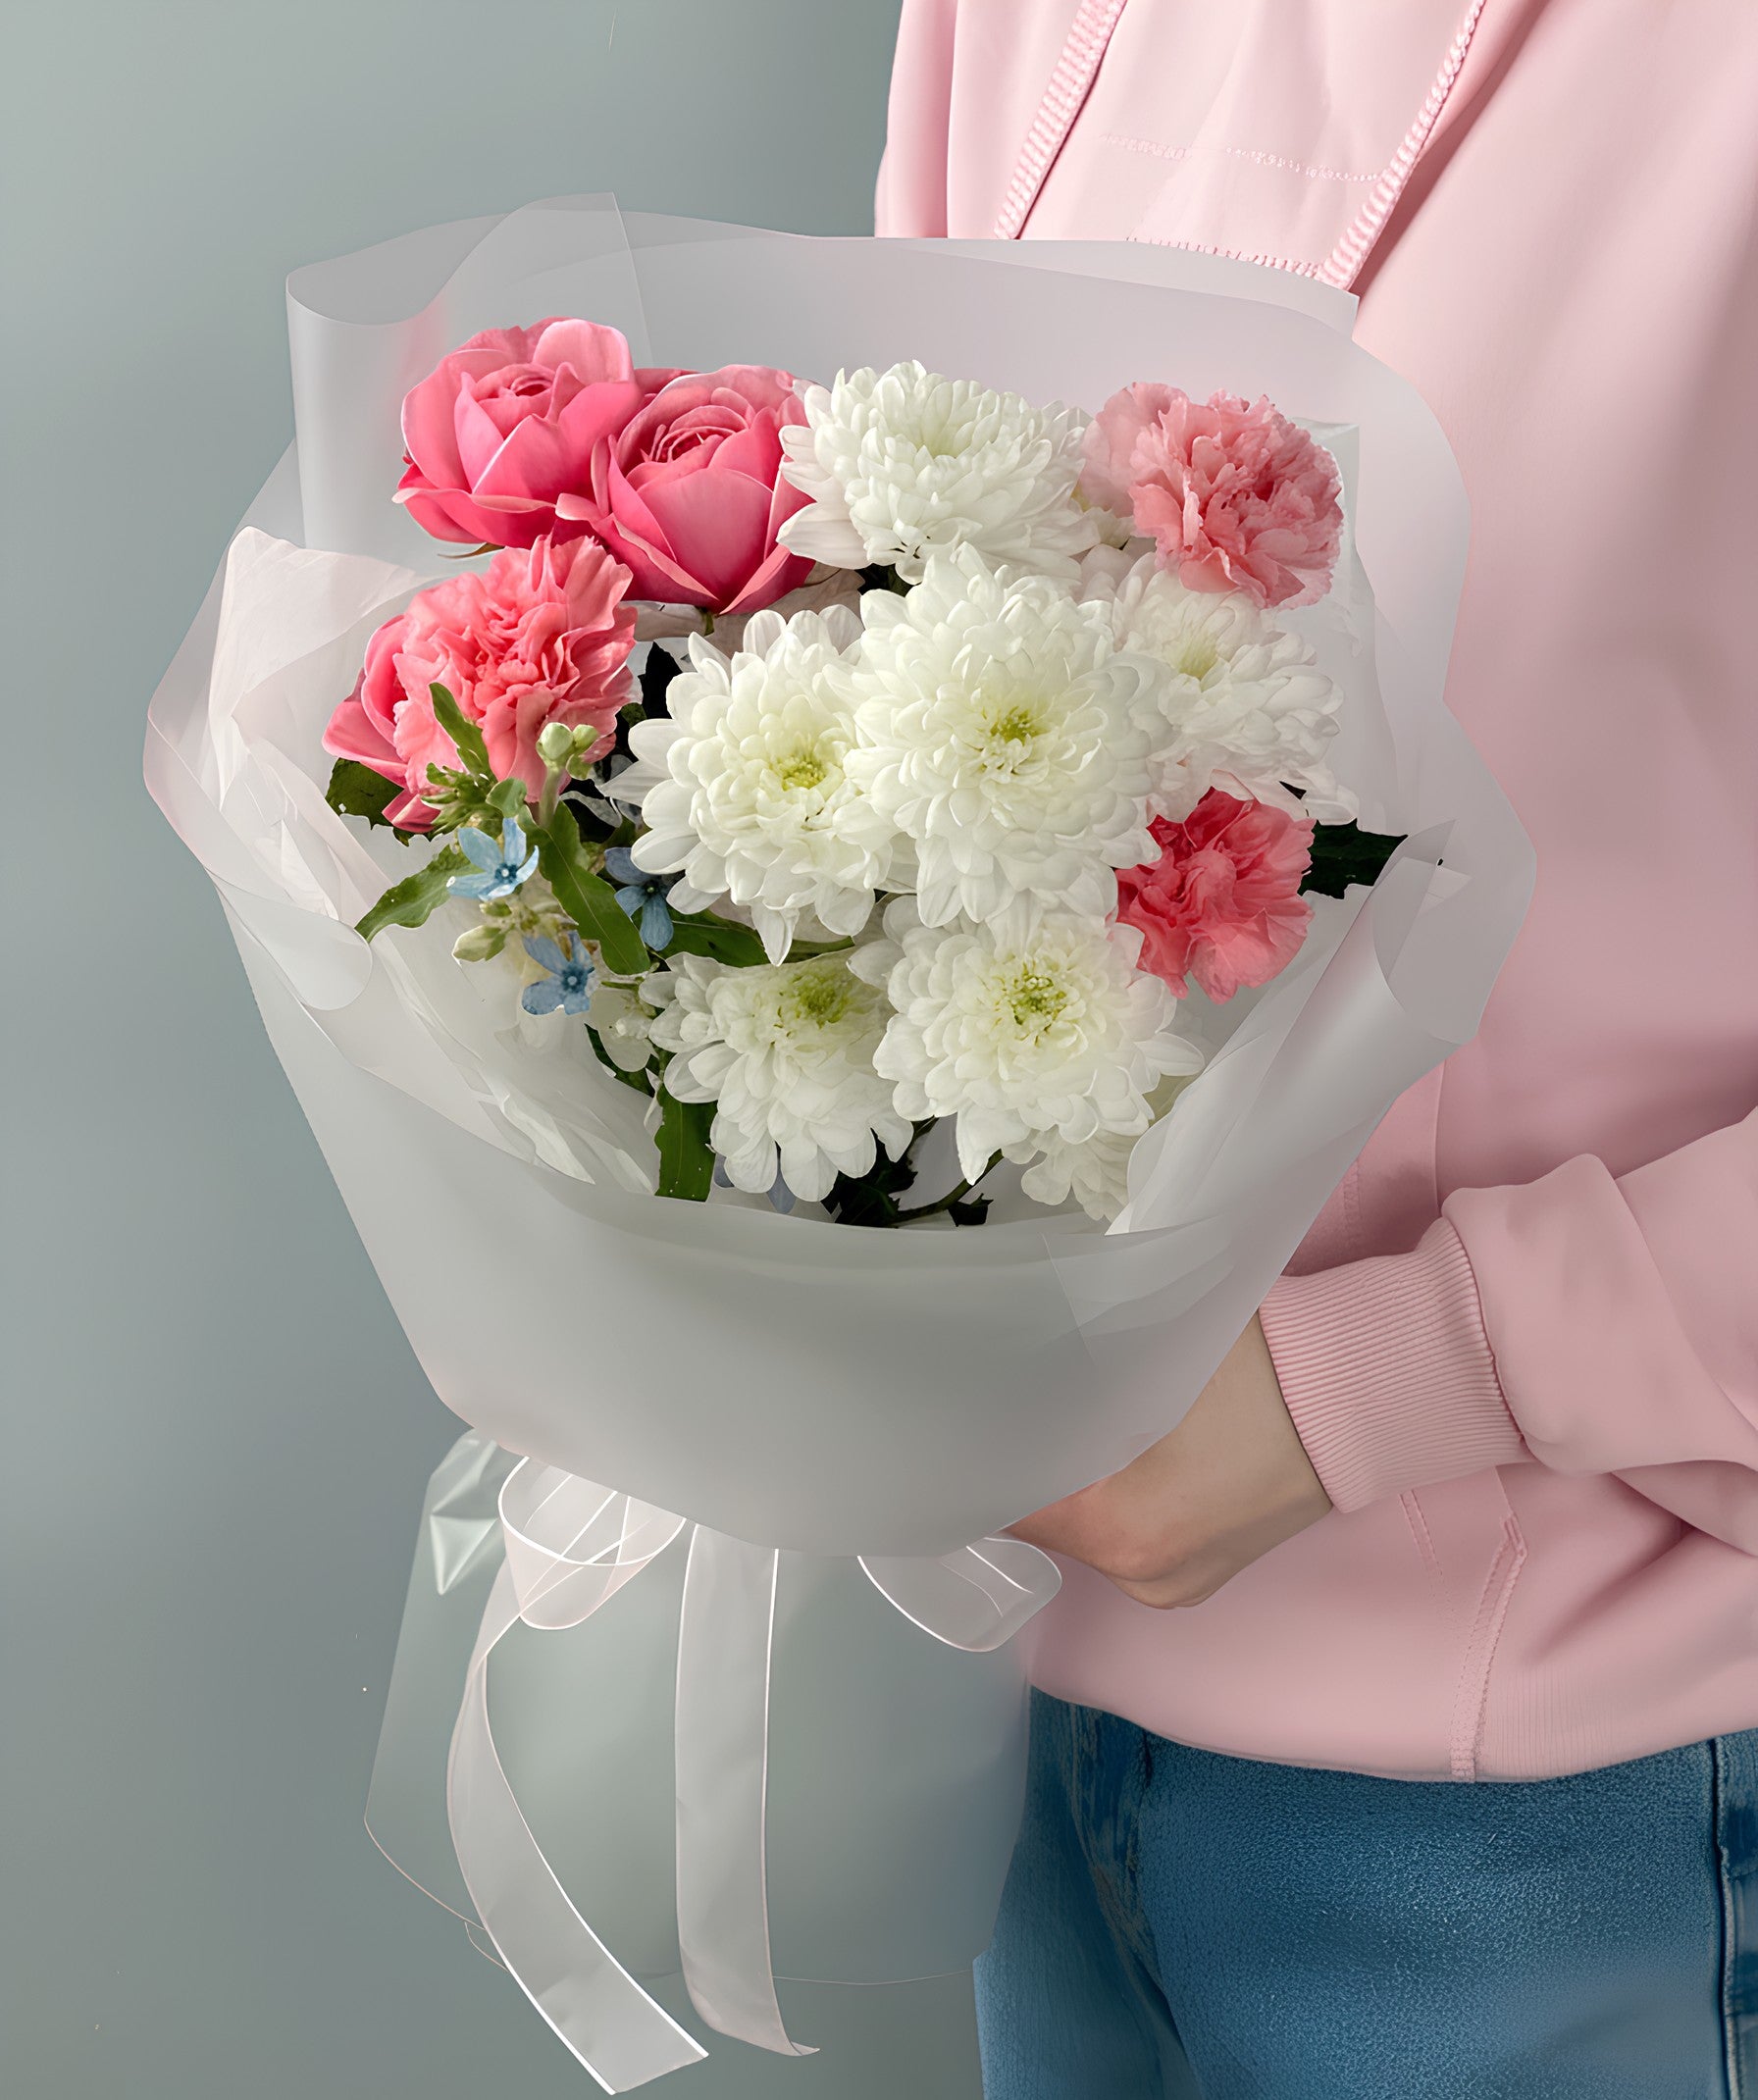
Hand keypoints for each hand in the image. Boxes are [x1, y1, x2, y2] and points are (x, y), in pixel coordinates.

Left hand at [1008, 1317, 1330, 1608]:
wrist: (1356, 1392)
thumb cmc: (1252, 1365)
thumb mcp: (1141, 1366)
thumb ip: (1064, 1395)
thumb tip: (1003, 1393)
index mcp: (1116, 1529)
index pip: (1005, 1505)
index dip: (977, 1460)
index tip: (959, 1421)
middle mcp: (1144, 1577)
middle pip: (1047, 1521)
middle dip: (1028, 1467)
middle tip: (1010, 1407)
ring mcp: (1180, 1583)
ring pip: (1089, 1530)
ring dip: (1073, 1482)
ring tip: (1072, 1420)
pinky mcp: (1208, 1570)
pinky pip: (1134, 1535)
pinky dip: (1118, 1497)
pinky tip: (1125, 1447)